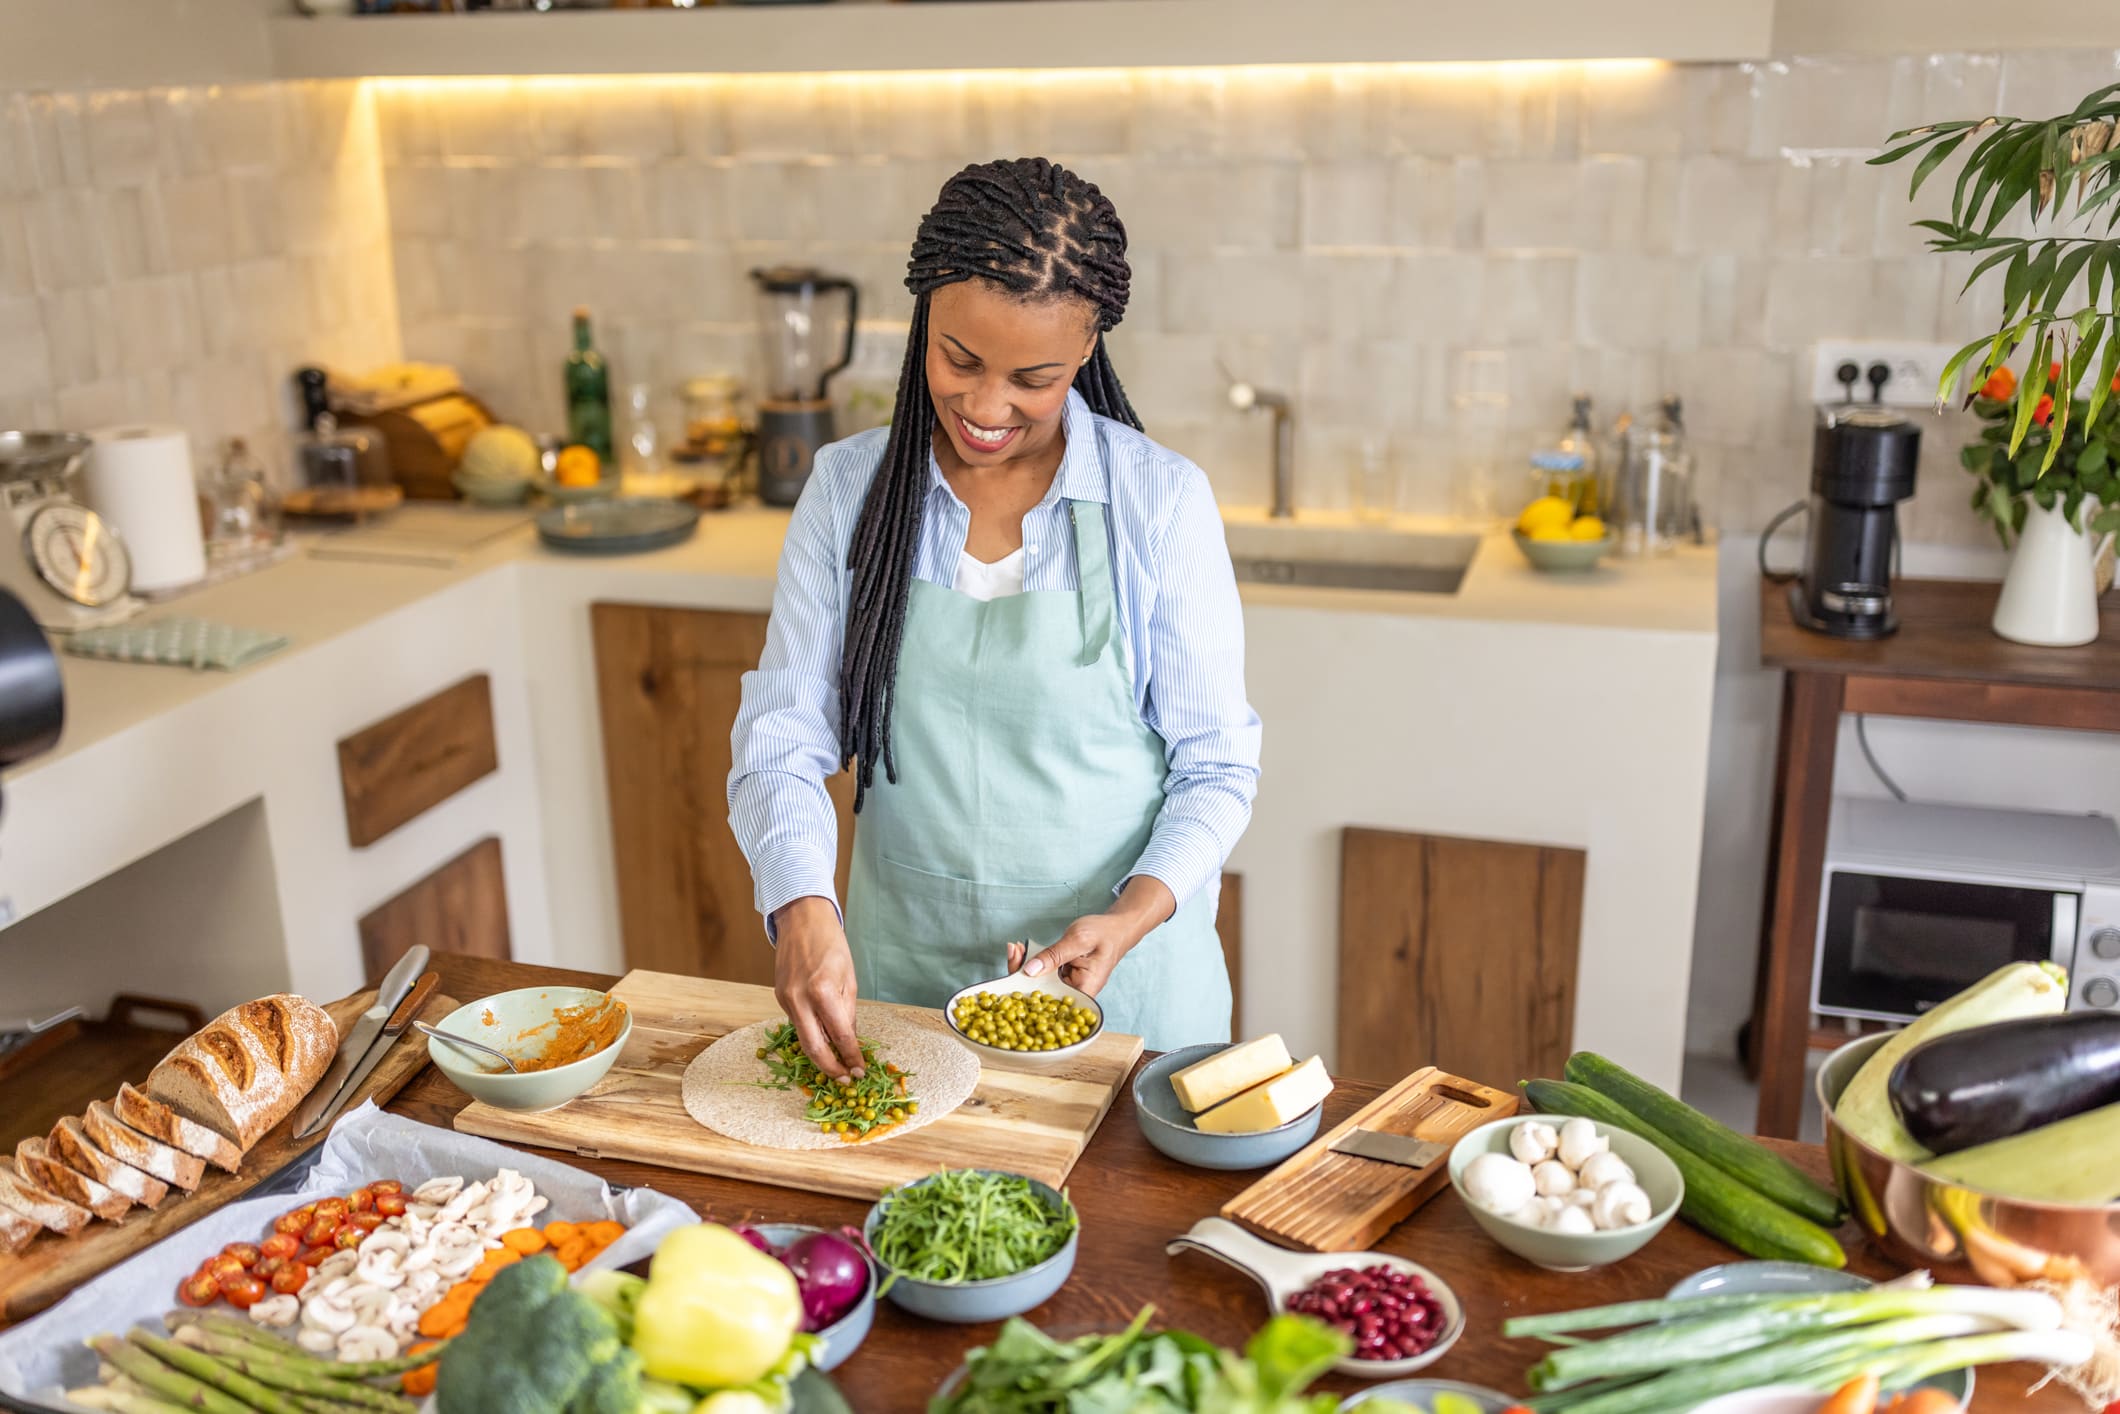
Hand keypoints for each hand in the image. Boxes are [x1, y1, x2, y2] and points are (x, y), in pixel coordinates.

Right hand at [772, 897, 863, 1078]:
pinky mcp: (779, 997)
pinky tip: (824, 1036)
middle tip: (845, 1079)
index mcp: (823, 991)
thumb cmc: (832, 945)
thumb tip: (849, 1042)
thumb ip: (848, 1013)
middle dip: (831, 1068)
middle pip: (814, 1048)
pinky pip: (798, 1022)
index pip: (840, 1036)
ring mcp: (786, 999)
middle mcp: (800, 999)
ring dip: (820, 1054)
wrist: (801, 920)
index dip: (851, 1057)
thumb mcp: (850, 978)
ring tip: (837, 1064)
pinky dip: (812, 1032)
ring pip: (803, 1037)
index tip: (860, 1071)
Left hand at [1013, 876, 1176, 996]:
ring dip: (1024, 967)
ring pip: (1039, 983)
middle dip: (1021, 976)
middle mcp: (1074, 993)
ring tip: (1015, 949)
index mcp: (1083, 991)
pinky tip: (1021, 950)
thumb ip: (1054, 955)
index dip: (1029, 995)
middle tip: (1013, 952)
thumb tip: (1029, 971)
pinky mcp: (1061, 977)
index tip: (1012, 979)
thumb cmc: (1104, 934)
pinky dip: (1032, 962)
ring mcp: (1067, 986)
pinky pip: (1043, 974)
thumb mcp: (1078, 940)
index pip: (1051, 1002)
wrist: (1116, 927)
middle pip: (1041, 994)